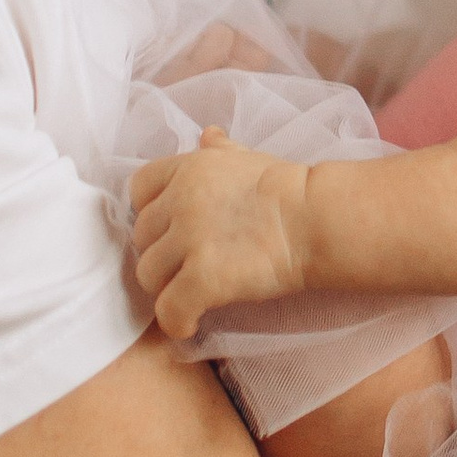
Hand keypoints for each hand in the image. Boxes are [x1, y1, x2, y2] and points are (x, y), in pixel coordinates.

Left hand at [129, 131, 311, 333]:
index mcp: (188, 168)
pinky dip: (176, 320)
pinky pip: (168, 309)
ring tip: (190, 293)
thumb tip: (207, 135)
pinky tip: (191, 321)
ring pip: (148, 274)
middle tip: (186, 266)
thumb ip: (220, 150)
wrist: (317, 218)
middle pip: (141, 236)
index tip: (172, 228)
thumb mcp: (249, 158)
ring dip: (166, 287)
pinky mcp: (203, 278)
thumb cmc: (290, 189)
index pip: (139, 189)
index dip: (151, 212)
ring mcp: (189, 240)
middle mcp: (181, 200)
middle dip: (161, 252)